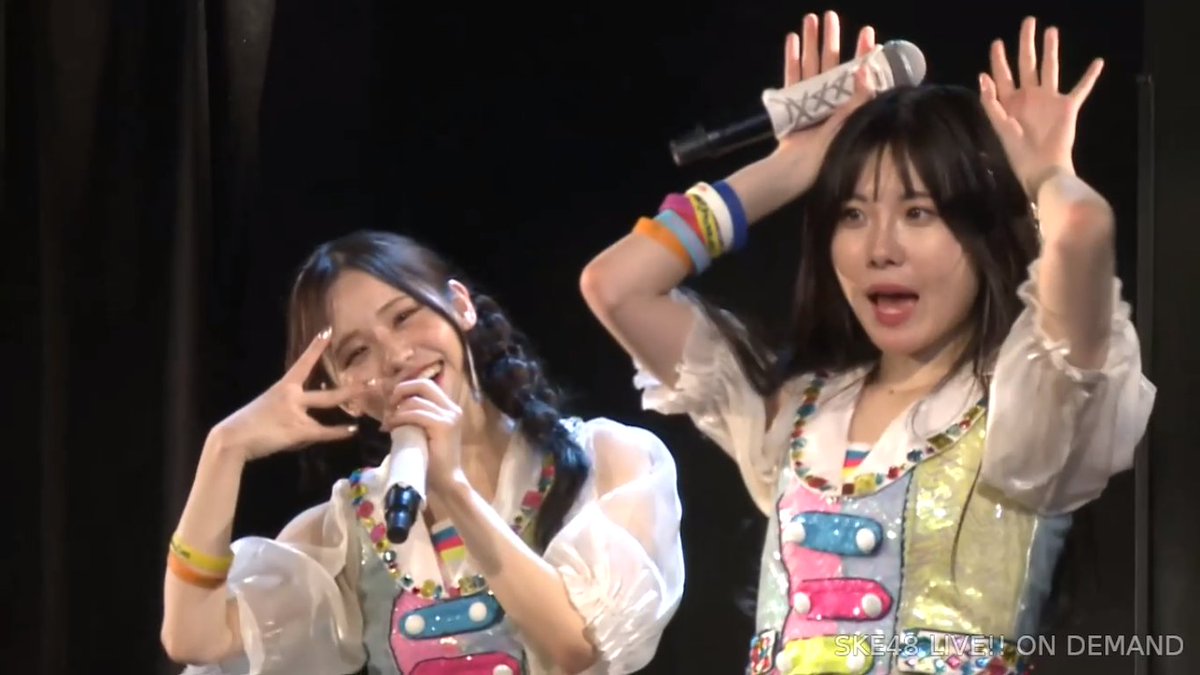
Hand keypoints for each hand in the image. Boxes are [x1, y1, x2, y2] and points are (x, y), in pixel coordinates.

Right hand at [210, 329, 363, 460]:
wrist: (232, 438)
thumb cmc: (248, 424)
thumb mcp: (270, 409)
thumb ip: (292, 411)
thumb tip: (312, 420)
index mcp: (283, 386)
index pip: (303, 362)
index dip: (316, 347)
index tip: (328, 331)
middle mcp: (292, 395)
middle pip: (327, 390)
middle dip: (350, 387)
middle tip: (370, 379)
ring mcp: (296, 412)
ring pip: (328, 404)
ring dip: (348, 402)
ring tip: (367, 398)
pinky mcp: (298, 430)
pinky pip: (323, 431)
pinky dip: (338, 432)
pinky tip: (352, 430)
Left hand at [382, 378, 464, 491]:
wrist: (447, 480)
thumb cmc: (433, 460)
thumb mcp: (425, 432)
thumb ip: (418, 416)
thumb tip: (394, 405)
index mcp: (449, 408)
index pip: (427, 385)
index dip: (407, 388)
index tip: (392, 402)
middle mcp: (452, 408)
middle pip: (423, 384)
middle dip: (402, 390)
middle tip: (389, 405)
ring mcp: (449, 416)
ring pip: (416, 401)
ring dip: (397, 410)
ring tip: (389, 423)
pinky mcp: (443, 426)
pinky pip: (416, 414)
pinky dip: (400, 418)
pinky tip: (392, 427)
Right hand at [774, 11, 877, 184]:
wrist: (798, 170)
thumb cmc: (828, 153)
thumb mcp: (850, 125)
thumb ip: (858, 99)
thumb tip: (867, 69)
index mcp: (847, 105)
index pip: (857, 73)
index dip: (862, 53)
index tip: (868, 34)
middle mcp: (829, 98)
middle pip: (830, 62)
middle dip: (831, 38)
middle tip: (831, 15)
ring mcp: (809, 99)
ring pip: (810, 64)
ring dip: (810, 41)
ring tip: (811, 19)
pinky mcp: (792, 103)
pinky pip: (792, 77)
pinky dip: (791, 58)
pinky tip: (792, 39)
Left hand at [979, 17, 1103, 198]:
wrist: (1042, 167)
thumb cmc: (1018, 151)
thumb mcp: (1000, 125)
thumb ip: (991, 101)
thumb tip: (982, 76)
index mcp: (1011, 101)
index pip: (1003, 74)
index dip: (999, 59)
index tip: (997, 42)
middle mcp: (1029, 96)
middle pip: (1027, 64)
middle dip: (1026, 43)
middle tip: (1028, 22)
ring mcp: (1049, 99)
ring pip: (1051, 68)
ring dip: (1051, 50)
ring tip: (1052, 31)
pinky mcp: (1067, 106)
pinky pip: (1081, 88)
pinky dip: (1090, 76)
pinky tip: (1098, 62)